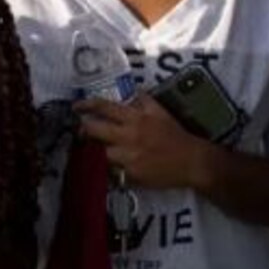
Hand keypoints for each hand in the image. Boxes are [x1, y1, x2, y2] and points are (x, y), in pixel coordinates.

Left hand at [73, 94, 207, 190]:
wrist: (191, 161)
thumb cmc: (175, 135)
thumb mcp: (160, 112)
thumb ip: (144, 101)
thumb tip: (132, 92)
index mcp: (135, 118)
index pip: (104, 108)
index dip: (86, 105)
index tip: (77, 107)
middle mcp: (129, 137)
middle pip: (93, 130)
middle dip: (84, 129)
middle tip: (83, 131)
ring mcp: (128, 158)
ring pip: (99, 153)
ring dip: (98, 151)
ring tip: (103, 151)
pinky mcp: (130, 176)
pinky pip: (112, 172)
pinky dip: (112, 169)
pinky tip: (117, 166)